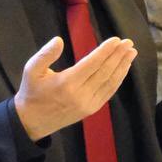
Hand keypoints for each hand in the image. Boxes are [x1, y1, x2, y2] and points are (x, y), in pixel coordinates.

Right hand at [13, 35, 136, 141]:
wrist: (31, 122)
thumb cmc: (32, 92)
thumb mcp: (31, 70)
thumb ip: (45, 54)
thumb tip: (59, 40)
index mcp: (66, 82)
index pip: (92, 63)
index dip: (106, 51)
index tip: (116, 40)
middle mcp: (80, 94)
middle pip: (105, 72)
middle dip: (118, 56)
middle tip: (128, 42)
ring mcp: (88, 104)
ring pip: (110, 83)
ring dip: (122, 67)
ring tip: (131, 53)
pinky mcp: (91, 110)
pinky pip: (108, 93)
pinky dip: (118, 80)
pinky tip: (123, 69)